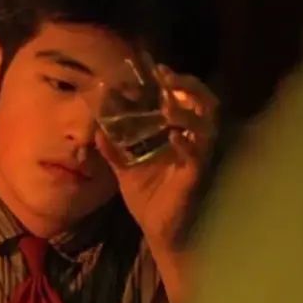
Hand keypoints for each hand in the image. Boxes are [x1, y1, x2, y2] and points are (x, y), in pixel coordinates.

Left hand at [96, 66, 218, 249]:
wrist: (159, 233)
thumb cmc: (150, 200)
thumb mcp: (125, 171)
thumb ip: (113, 150)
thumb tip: (96, 131)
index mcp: (177, 137)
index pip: (181, 102)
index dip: (172, 84)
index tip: (155, 69)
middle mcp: (192, 142)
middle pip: (204, 104)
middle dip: (188, 87)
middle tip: (166, 76)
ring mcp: (198, 158)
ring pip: (206, 126)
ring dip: (187, 112)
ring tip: (167, 103)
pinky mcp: (196, 177)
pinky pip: (197, 156)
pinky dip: (187, 144)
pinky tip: (174, 136)